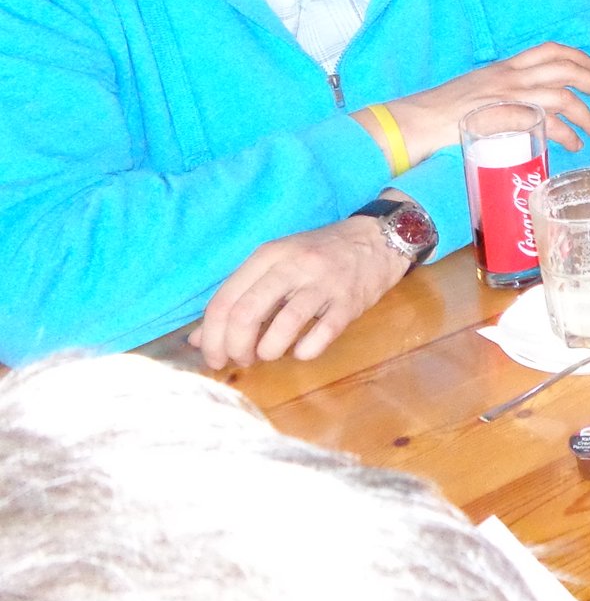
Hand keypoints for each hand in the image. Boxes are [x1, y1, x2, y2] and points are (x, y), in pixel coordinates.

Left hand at [189, 215, 407, 368]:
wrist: (378, 239)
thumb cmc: (319, 254)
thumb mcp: (276, 266)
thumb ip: (239, 298)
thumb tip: (199, 341)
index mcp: (269, 255)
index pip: (224, 301)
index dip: (212, 337)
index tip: (214, 358)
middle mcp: (293, 266)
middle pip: (246, 315)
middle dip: (236, 348)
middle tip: (240, 361)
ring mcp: (324, 284)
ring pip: (282, 328)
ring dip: (268, 352)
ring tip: (270, 354)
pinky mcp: (350, 302)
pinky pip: (320, 336)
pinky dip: (304, 351)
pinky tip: (302, 349)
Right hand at [382, 42, 589, 156]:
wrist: (414, 121)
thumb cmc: (439, 110)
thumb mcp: (476, 90)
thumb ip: (500, 92)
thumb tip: (523, 106)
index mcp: (504, 67)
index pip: (548, 50)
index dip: (577, 55)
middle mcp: (510, 77)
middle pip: (565, 69)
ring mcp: (508, 97)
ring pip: (562, 96)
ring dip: (586, 114)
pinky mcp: (504, 118)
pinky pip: (546, 123)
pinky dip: (565, 133)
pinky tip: (573, 144)